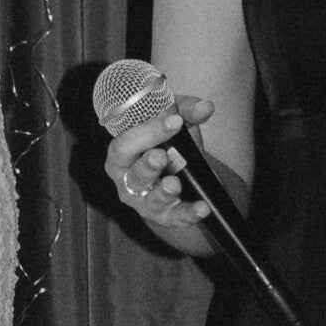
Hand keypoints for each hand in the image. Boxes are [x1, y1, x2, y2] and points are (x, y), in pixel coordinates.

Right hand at [106, 93, 215, 234]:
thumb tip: (204, 107)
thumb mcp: (174, 122)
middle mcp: (127, 180)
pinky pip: (175, 218)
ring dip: (164, 192)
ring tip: (175, 184)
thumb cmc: (167, 142)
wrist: (178, 172)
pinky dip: (189, 214)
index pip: (125, 144)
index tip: (174, 121)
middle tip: (161, 156)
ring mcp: (144, 201)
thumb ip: (186, 111)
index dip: (146, 133)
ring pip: (151, 200)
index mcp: (122, 154)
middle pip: (134, 175)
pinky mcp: (163, 217)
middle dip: (148, 166)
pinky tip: (202, 208)